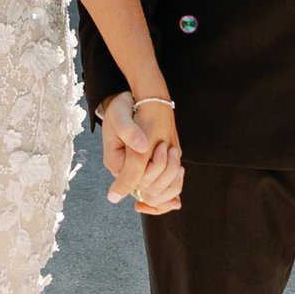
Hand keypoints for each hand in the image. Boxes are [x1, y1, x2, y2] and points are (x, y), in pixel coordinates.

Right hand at [98, 93, 182, 214]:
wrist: (133, 101)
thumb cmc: (124, 107)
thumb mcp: (121, 115)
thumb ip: (129, 133)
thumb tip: (142, 148)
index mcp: (114, 161)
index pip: (134, 180)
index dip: (153, 167)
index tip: (163, 147)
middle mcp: (125, 170)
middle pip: (147, 190)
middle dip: (165, 170)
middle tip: (169, 147)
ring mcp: (137, 172)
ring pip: (157, 192)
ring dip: (171, 175)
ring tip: (173, 151)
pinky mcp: (149, 169)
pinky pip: (163, 188)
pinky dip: (174, 182)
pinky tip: (180, 168)